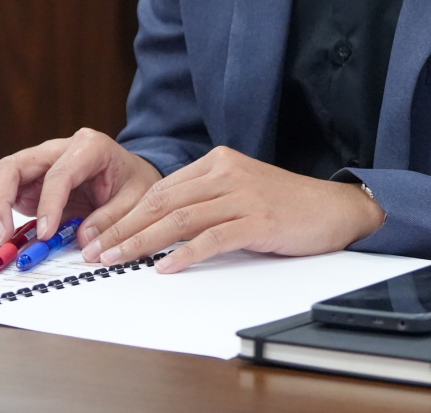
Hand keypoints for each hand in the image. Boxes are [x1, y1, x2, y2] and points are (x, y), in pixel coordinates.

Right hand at [0, 127, 161, 248]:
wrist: (131, 175)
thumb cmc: (133, 183)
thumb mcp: (136, 200)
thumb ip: (112, 220)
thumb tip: (85, 242)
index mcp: (89, 146)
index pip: (58, 172)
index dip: (48, 204)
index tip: (45, 234)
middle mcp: (57, 149)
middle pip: (13, 166)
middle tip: (1, 237)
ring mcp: (39, 164)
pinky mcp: (29, 182)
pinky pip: (2, 192)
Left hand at [81, 145, 385, 273]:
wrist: (336, 208)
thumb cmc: (287, 205)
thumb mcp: (239, 192)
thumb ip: (204, 200)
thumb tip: (158, 225)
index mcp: (217, 162)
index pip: (160, 190)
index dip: (125, 214)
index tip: (99, 234)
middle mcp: (226, 173)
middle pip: (163, 203)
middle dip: (123, 228)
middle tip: (95, 250)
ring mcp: (243, 195)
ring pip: (181, 219)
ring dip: (142, 242)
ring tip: (116, 259)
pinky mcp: (259, 220)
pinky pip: (214, 238)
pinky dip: (186, 254)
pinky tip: (166, 267)